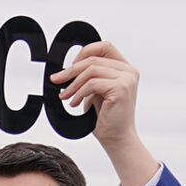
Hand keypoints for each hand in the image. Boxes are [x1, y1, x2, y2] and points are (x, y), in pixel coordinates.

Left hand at [50, 42, 157, 185]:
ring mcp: (127, 79)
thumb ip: (90, 77)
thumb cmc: (107, 118)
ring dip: (73, 83)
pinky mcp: (121, 88)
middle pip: (93, 59)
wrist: (117, 139)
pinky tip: (74, 103)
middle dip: (71, 70)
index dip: (84, 53)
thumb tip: (67, 70)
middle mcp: (129, 71)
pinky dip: (79, 93)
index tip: (70, 67)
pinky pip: (92, 83)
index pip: (104, 47)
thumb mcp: (96, 92)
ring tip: (66, 96)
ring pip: (91, 70)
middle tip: (57, 80)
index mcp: (125, 69)